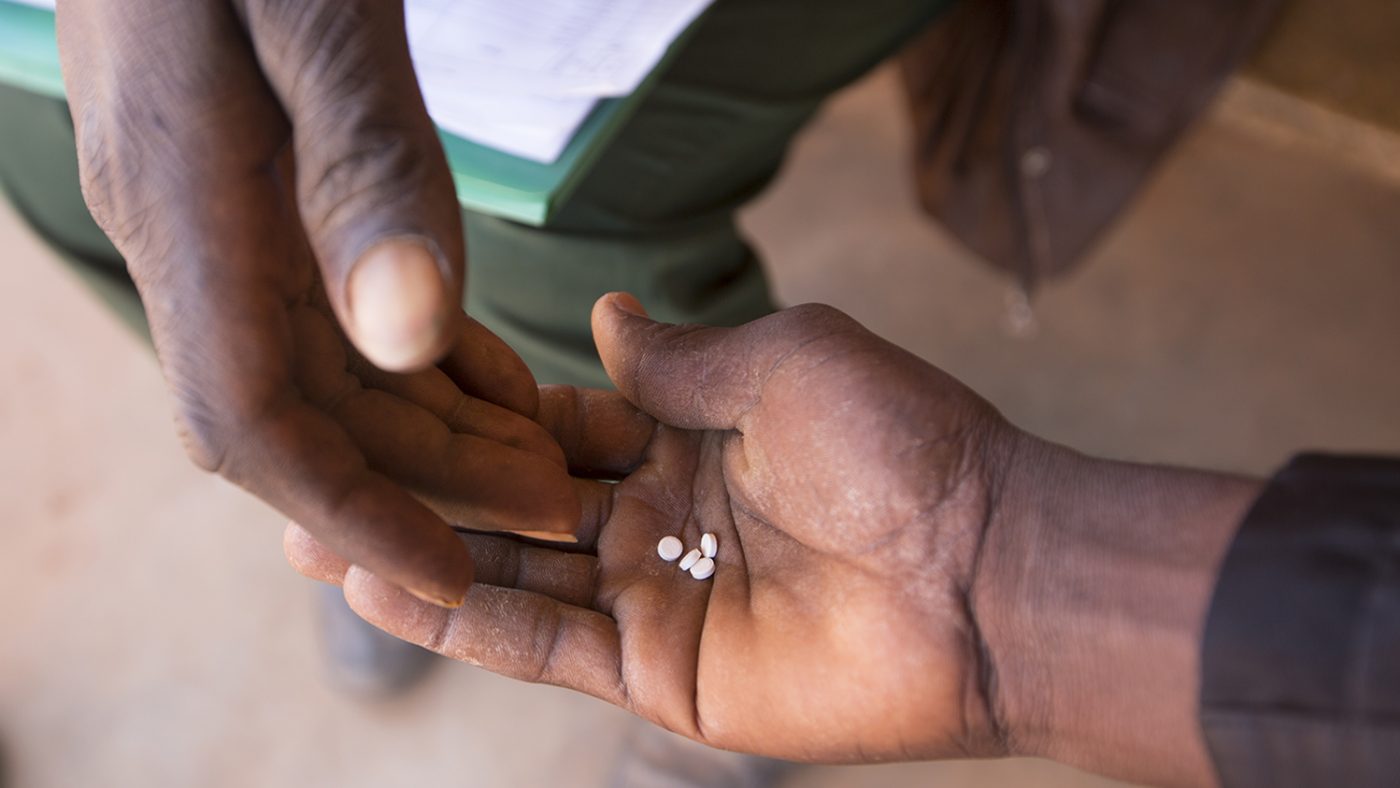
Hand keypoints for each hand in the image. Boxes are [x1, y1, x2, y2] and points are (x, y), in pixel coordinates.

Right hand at [56, 0, 578, 604]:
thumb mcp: (316, 10)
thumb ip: (362, 170)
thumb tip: (404, 337)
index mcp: (190, 207)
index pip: (253, 420)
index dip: (355, 512)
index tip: (458, 577)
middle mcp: (189, 233)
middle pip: (300, 415)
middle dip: (422, 483)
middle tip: (555, 513)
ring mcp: (215, 215)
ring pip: (320, 372)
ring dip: (427, 432)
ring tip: (543, 464)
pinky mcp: (253, 191)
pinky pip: (331, 313)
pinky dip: (413, 360)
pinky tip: (489, 378)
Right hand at [288, 296, 1261, 784]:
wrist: (983, 570)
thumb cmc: (903, 447)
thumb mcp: (786, 359)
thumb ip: (684, 357)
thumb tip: (613, 315)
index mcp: (689, 438)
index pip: (554, 420)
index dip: (477, 406)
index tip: (391, 382)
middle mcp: (659, 518)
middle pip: (515, 500)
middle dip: (424, 484)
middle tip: (320, 462)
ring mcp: (653, 598)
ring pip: (513, 573)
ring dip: (418, 551)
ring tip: (310, 532)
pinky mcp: (658, 672)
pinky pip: (545, 643)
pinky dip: (465, 618)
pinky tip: (383, 582)